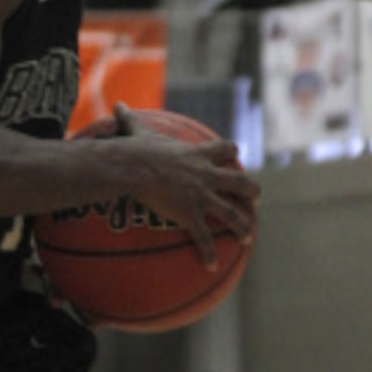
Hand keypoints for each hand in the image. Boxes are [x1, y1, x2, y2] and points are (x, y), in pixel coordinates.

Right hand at [111, 103, 257, 267]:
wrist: (136, 168)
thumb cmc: (136, 149)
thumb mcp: (136, 131)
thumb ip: (130, 119)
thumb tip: (116, 105)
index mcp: (198, 155)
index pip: (225, 149)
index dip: (230, 151)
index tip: (235, 154)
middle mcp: (207, 175)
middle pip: (240, 181)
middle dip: (251, 190)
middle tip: (255, 198)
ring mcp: (202, 196)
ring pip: (231, 212)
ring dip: (242, 225)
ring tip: (248, 236)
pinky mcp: (192, 215)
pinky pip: (204, 238)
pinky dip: (208, 252)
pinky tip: (211, 266)